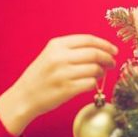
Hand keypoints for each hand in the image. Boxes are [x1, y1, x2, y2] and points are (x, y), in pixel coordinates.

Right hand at [0, 34, 117, 135]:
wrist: (24, 96)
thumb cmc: (40, 76)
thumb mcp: (50, 55)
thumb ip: (71, 50)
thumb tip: (100, 51)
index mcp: (56, 45)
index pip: (88, 40)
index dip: (105, 44)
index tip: (113, 50)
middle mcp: (59, 57)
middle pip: (94, 53)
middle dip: (108, 58)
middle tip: (112, 63)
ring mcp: (63, 73)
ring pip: (94, 68)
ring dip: (102, 72)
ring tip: (100, 74)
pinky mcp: (66, 89)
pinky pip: (90, 83)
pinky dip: (94, 83)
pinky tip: (91, 84)